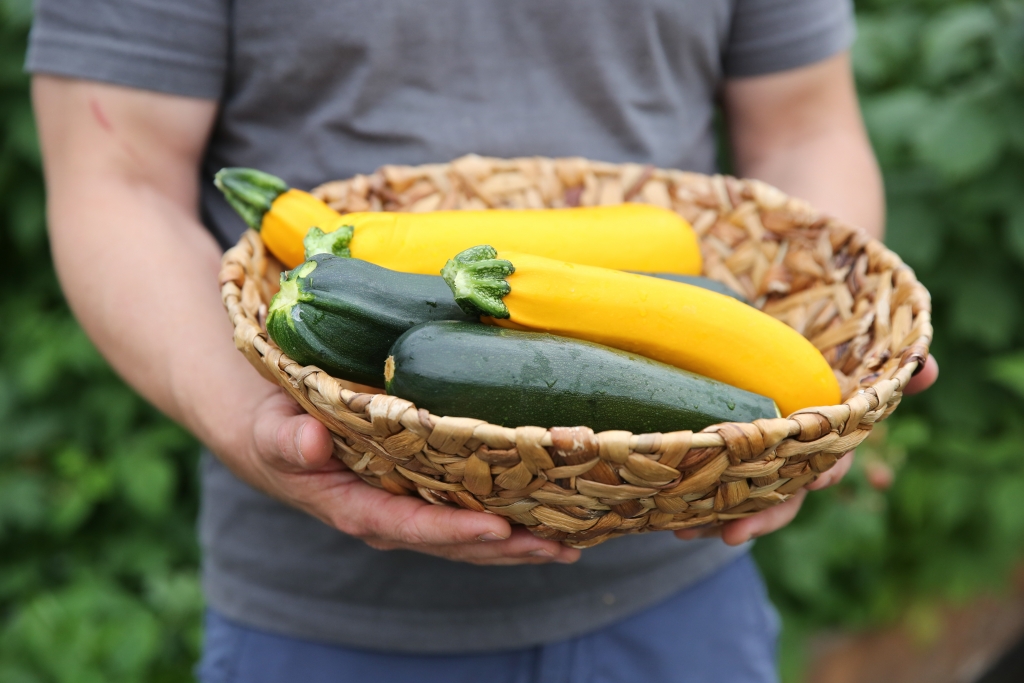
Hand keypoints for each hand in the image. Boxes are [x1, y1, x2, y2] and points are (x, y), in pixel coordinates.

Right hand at [237, 390, 580, 565]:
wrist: (282, 438)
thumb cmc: (279, 433)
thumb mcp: (273, 433)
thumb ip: (287, 440)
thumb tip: (310, 442)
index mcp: (356, 509)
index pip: (411, 527)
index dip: (454, 532)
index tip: (498, 528)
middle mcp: (390, 520)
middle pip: (454, 544)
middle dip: (507, 548)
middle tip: (559, 545)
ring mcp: (410, 513)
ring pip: (469, 540)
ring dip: (518, 544)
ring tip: (569, 544)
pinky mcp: (424, 499)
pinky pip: (469, 518)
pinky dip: (509, 525)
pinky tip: (548, 522)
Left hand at [675, 354, 938, 544]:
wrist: (773, 350)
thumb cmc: (819, 359)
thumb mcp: (849, 358)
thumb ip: (889, 367)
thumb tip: (931, 366)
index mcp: (825, 438)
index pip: (831, 463)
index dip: (820, 476)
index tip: (809, 481)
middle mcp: (794, 459)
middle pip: (783, 496)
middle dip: (761, 517)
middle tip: (734, 534)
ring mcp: (760, 464)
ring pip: (743, 501)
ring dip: (718, 519)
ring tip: (686, 532)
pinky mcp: (727, 460)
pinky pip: (711, 489)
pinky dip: (693, 505)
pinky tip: (670, 519)